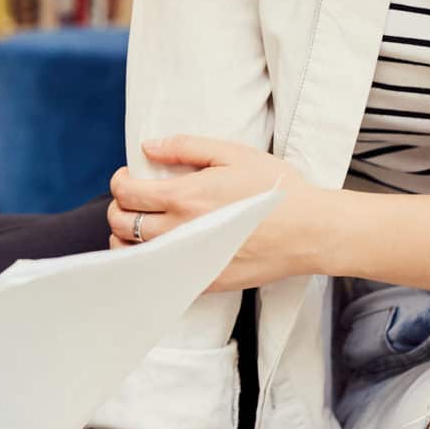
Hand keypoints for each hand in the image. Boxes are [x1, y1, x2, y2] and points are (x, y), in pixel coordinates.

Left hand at [108, 137, 318, 290]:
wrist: (310, 231)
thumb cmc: (275, 188)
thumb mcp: (233, 154)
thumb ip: (185, 147)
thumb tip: (148, 147)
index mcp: (184, 196)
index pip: (126, 193)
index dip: (119, 182)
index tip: (128, 177)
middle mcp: (180, 230)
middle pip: (122, 223)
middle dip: (118, 208)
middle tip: (134, 200)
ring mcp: (191, 260)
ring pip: (132, 256)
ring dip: (125, 239)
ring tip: (140, 226)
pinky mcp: (204, 281)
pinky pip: (160, 277)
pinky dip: (149, 264)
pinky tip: (160, 250)